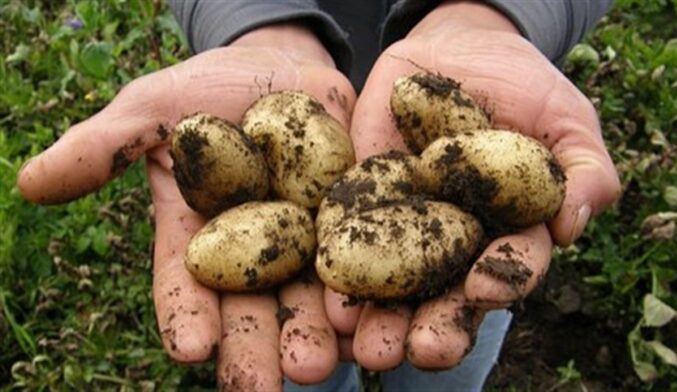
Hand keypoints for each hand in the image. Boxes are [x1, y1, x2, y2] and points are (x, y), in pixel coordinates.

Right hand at [17, 24, 354, 389]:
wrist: (279, 68)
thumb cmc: (205, 90)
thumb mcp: (151, 109)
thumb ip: (102, 147)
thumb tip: (30, 183)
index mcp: (200, 236)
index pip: (186, 285)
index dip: (186, 316)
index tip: (190, 350)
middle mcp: (253, 250)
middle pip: (252, 307)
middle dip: (257, 347)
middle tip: (266, 386)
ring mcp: (306, 238)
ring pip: (310, 296)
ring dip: (316, 333)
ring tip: (321, 366)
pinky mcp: (352, 218)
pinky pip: (363, 255)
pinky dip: (365, 288)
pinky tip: (369, 318)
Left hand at [325, 1, 620, 369]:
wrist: (460, 49)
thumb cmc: (525, 88)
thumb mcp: (566, 119)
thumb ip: (584, 170)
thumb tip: (573, 225)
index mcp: (508, 234)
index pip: (509, 268)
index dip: (501, 280)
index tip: (483, 288)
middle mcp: (455, 243)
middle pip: (446, 295)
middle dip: (435, 326)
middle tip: (420, 351)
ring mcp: (405, 226)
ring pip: (393, 284)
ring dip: (381, 318)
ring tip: (367, 347)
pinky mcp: (361, 201)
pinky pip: (346, 237)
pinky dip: (337, 268)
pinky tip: (327, 298)